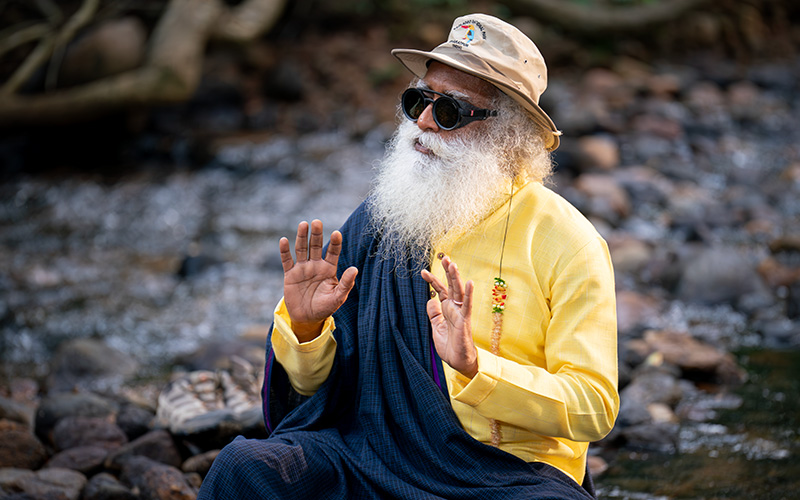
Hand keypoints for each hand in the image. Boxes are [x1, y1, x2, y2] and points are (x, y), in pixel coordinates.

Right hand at [280, 219, 356, 342]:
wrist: (307, 318)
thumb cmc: (325, 307)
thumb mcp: (338, 297)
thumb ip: (346, 283)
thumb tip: (354, 269)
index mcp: (329, 269)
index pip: (333, 252)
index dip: (335, 243)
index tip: (337, 233)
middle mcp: (316, 265)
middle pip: (316, 246)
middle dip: (316, 234)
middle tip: (317, 222)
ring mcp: (302, 268)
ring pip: (301, 249)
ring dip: (302, 237)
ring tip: (303, 224)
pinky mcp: (290, 274)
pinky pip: (287, 260)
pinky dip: (284, 251)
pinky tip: (284, 240)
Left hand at [420, 256, 477, 378]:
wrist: (459, 362)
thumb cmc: (450, 346)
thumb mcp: (436, 328)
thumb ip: (434, 314)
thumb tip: (430, 300)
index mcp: (448, 309)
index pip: (440, 290)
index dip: (433, 280)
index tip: (422, 271)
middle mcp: (455, 308)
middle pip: (451, 286)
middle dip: (448, 272)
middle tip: (445, 257)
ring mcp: (461, 313)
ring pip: (459, 291)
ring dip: (456, 277)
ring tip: (452, 264)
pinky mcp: (465, 321)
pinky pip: (467, 306)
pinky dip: (469, 294)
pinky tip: (469, 282)